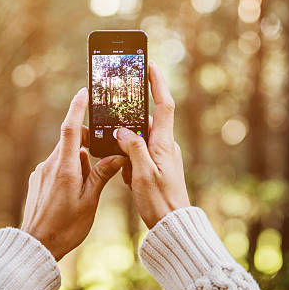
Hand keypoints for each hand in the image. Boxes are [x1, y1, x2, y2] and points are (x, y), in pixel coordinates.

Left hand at [21, 88, 124, 259]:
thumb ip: (102, 174)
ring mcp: (41, 171)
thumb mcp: (90, 200)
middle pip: (71, 141)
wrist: (36, 246)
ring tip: (89, 186)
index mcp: (64, 167)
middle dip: (87, 143)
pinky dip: (70, 169)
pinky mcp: (38, 180)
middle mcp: (50, 164)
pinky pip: (57, 166)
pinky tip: (75, 192)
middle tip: (103, 157)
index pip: (70, 129)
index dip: (77, 108)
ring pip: (65, 155)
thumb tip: (117, 155)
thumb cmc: (66, 226)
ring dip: (80, 160)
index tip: (83, 92)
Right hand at [116, 61, 189, 228]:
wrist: (172, 225)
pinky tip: (120, 165)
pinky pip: (139, 152)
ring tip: (116, 146)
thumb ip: (132, 149)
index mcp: (164, 143)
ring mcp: (161, 156)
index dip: (158, 83)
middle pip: (149, 119)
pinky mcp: (155, 167)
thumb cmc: (159, 201)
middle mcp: (164, 145)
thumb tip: (121, 131)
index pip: (164, 104)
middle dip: (133, 112)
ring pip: (140, 137)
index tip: (150, 65)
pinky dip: (127, 154)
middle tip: (120, 101)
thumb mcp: (142, 174)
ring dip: (127, 138)